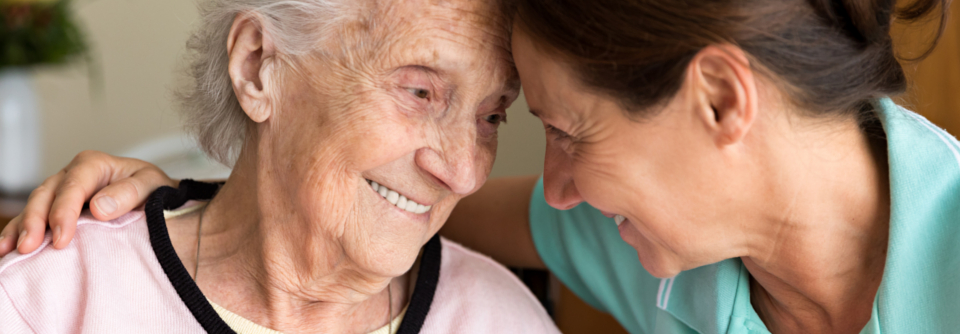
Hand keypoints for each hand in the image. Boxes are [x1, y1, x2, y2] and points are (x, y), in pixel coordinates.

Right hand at [0, 151, 175, 255]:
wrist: (157, 197)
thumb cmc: (154, 190)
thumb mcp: (151, 185)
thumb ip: (129, 193)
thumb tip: (99, 207)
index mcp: (94, 164)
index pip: (73, 186)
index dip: (64, 212)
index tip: (62, 239)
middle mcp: (72, 175)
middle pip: (46, 195)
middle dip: (36, 221)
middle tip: (30, 247)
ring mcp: (60, 192)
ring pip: (34, 206)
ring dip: (21, 228)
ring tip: (11, 250)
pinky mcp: (55, 208)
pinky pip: (32, 219)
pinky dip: (17, 232)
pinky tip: (6, 248)